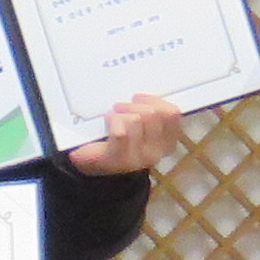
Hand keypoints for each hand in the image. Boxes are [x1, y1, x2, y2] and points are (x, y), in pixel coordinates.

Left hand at [65, 90, 185, 177]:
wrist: (88, 162)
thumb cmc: (114, 141)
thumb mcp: (139, 127)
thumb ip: (149, 114)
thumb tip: (147, 96)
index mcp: (165, 143)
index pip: (172, 114)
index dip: (155, 101)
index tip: (139, 98)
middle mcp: (156, 152)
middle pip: (153, 114)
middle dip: (133, 105)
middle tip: (120, 107)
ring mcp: (138, 158)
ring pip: (136, 120)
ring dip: (120, 113)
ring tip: (112, 116)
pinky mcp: (119, 160)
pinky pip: (120, 132)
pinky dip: (112, 121)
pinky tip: (106, 123)